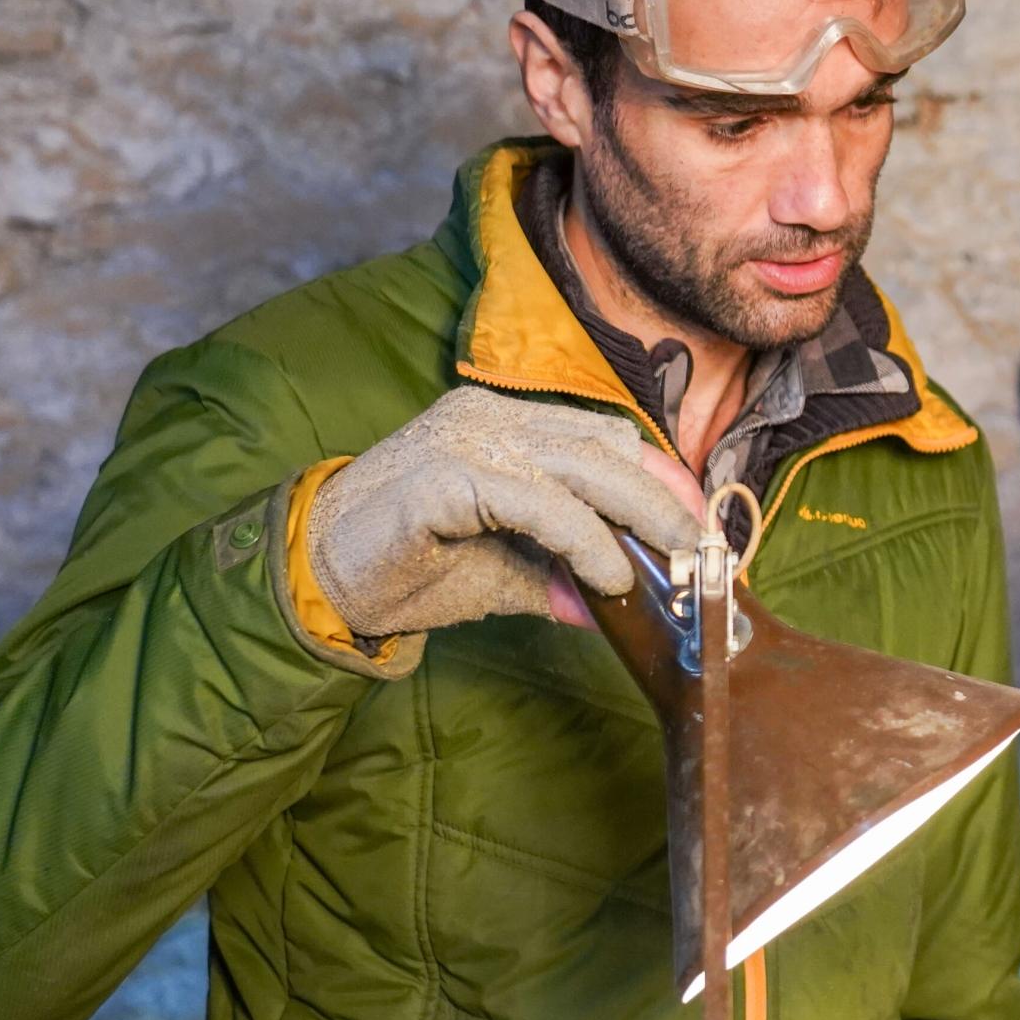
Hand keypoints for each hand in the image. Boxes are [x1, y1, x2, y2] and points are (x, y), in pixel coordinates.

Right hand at [307, 388, 703, 637]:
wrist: (318, 580)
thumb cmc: (409, 568)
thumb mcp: (505, 573)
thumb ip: (562, 576)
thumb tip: (621, 602)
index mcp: (504, 423)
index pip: (605, 436)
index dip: (657, 478)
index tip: (697, 524)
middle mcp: (489, 417)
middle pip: (606, 445)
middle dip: (663, 498)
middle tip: (701, 547)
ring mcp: (467, 439)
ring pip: (583, 466)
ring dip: (638, 518)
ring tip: (672, 563)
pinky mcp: (448, 477)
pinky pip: (540, 504)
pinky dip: (585, 540)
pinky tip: (610, 576)